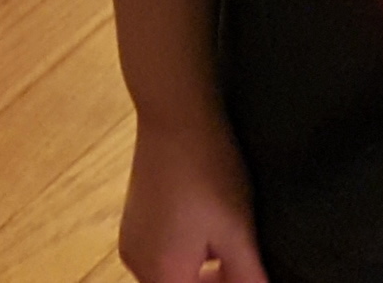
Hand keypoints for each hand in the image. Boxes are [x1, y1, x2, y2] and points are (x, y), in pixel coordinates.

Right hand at [119, 118, 265, 282]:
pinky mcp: (135, 220)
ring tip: (236, 249)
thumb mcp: (238, 230)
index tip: (250, 276)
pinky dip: (189, 254)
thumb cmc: (209, 171)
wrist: (176, 116)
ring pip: (173, 274)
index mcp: (162, 273)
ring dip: (203, 273)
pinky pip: (163, 253)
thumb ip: (248, 276)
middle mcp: (138, 263)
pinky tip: (214, 231)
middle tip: (249, 266)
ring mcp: (133, 240)